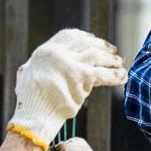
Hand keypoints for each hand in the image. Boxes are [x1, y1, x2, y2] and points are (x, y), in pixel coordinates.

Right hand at [11, 28, 126, 138]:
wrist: (35, 114)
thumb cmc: (31, 100)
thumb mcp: (27, 74)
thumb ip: (36, 66)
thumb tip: (37, 64)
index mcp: (45, 51)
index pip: (69, 35)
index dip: (85, 36)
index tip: (94, 40)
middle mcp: (58, 53)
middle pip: (86, 44)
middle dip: (102, 46)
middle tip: (113, 52)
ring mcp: (70, 64)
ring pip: (97, 56)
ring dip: (111, 59)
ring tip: (120, 63)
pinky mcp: (81, 77)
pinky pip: (103, 73)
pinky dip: (115, 75)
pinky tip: (123, 76)